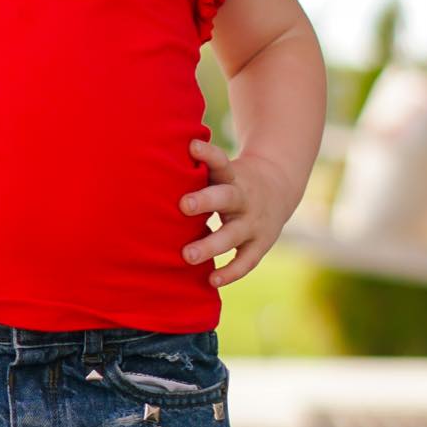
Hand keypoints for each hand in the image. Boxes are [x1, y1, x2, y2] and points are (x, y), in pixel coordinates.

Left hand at [180, 137, 293, 288]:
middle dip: (205, 201)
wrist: (279, 188)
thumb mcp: (220, 170)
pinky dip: (230, 272)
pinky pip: (246, 261)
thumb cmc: (230, 181)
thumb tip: (147, 163)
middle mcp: (243, 198)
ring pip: (233, 235)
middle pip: (226, 197)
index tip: (191, 146)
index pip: (220, 161)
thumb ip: (193, 170)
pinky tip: (211, 280)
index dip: (208, 154)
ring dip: (210, 245)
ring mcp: (253, 223)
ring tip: (186, 256)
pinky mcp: (260, 244)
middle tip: (183, 205)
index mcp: (231, 176)